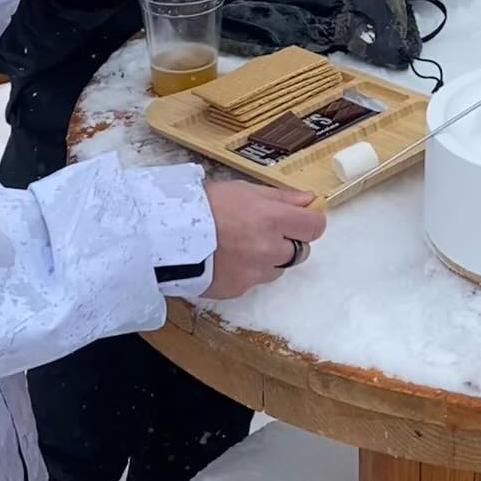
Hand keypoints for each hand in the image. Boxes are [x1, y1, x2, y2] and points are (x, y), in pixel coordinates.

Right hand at [203, 180, 326, 296]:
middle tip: (264, 231)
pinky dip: (246, 272)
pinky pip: (253, 282)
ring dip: (268, 259)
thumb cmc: (203, 205)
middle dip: (289, 242)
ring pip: (277, 269)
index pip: (315, 228)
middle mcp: (268, 249)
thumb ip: (281, 198)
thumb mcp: (244, 190)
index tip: (301, 220)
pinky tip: (226, 259)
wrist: (166, 234)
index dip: (310, 223)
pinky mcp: (237, 290)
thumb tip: (309, 200)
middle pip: (300, 252)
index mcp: (272, 220)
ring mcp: (254, 273)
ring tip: (240, 245)